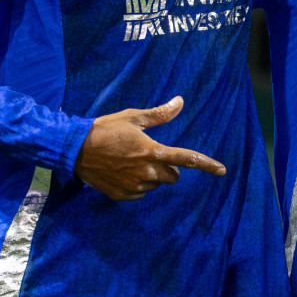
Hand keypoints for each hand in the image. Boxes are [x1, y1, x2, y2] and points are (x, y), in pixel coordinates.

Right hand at [73, 97, 225, 200]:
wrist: (74, 150)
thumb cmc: (105, 129)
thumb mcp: (133, 117)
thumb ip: (159, 114)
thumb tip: (180, 101)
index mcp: (152, 151)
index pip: (187, 159)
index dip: (207, 164)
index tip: (222, 170)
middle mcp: (147, 171)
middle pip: (173, 175)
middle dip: (167, 167)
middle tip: (147, 154)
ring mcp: (135, 185)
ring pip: (156, 184)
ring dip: (151, 175)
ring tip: (129, 161)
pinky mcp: (123, 196)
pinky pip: (141, 192)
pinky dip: (137, 184)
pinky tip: (122, 172)